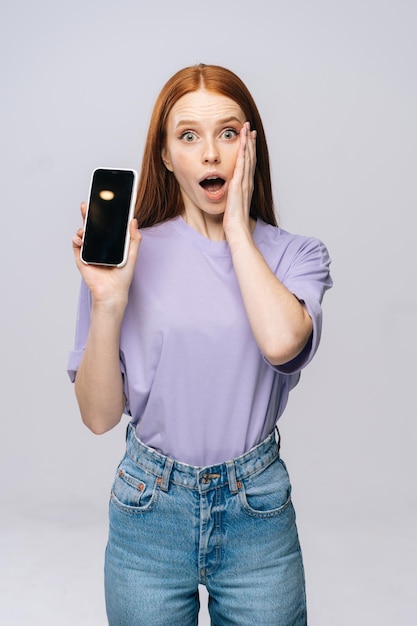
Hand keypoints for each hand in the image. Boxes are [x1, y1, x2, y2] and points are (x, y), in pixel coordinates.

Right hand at [72, 202, 141, 308]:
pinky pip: (76, 246)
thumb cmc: (123, 277)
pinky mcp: (81, 259)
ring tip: (84, 228)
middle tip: (86, 205)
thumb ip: (134, 238)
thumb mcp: (132, 255)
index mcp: (110, 244)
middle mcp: (99, 246)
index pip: (106, 226)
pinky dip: (76, 240)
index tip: (102, 203)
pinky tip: (80, 239)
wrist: (113, 292)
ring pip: (83, 235)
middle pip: (92, 227)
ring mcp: (89, 252)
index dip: (103, 215)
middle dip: (88, 215)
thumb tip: (134, 220)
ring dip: (81, 228)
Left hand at [223, 121, 256, 240]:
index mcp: (246, 185)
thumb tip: (230, 193)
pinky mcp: (239, 183)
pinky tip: (243, 142)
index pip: (249, 164)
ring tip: (246, 129)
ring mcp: (244, 182)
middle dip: (250, 141)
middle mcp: (247, 181)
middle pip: (251, 157)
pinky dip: (244, 152)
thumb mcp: (233, 203)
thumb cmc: (234, 219)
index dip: (249, 150)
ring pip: (248, 157)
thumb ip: (233, 196)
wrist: (237, 227)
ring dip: (247, 142)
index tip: (249, 139)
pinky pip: (242, 164)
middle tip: (249, 128)